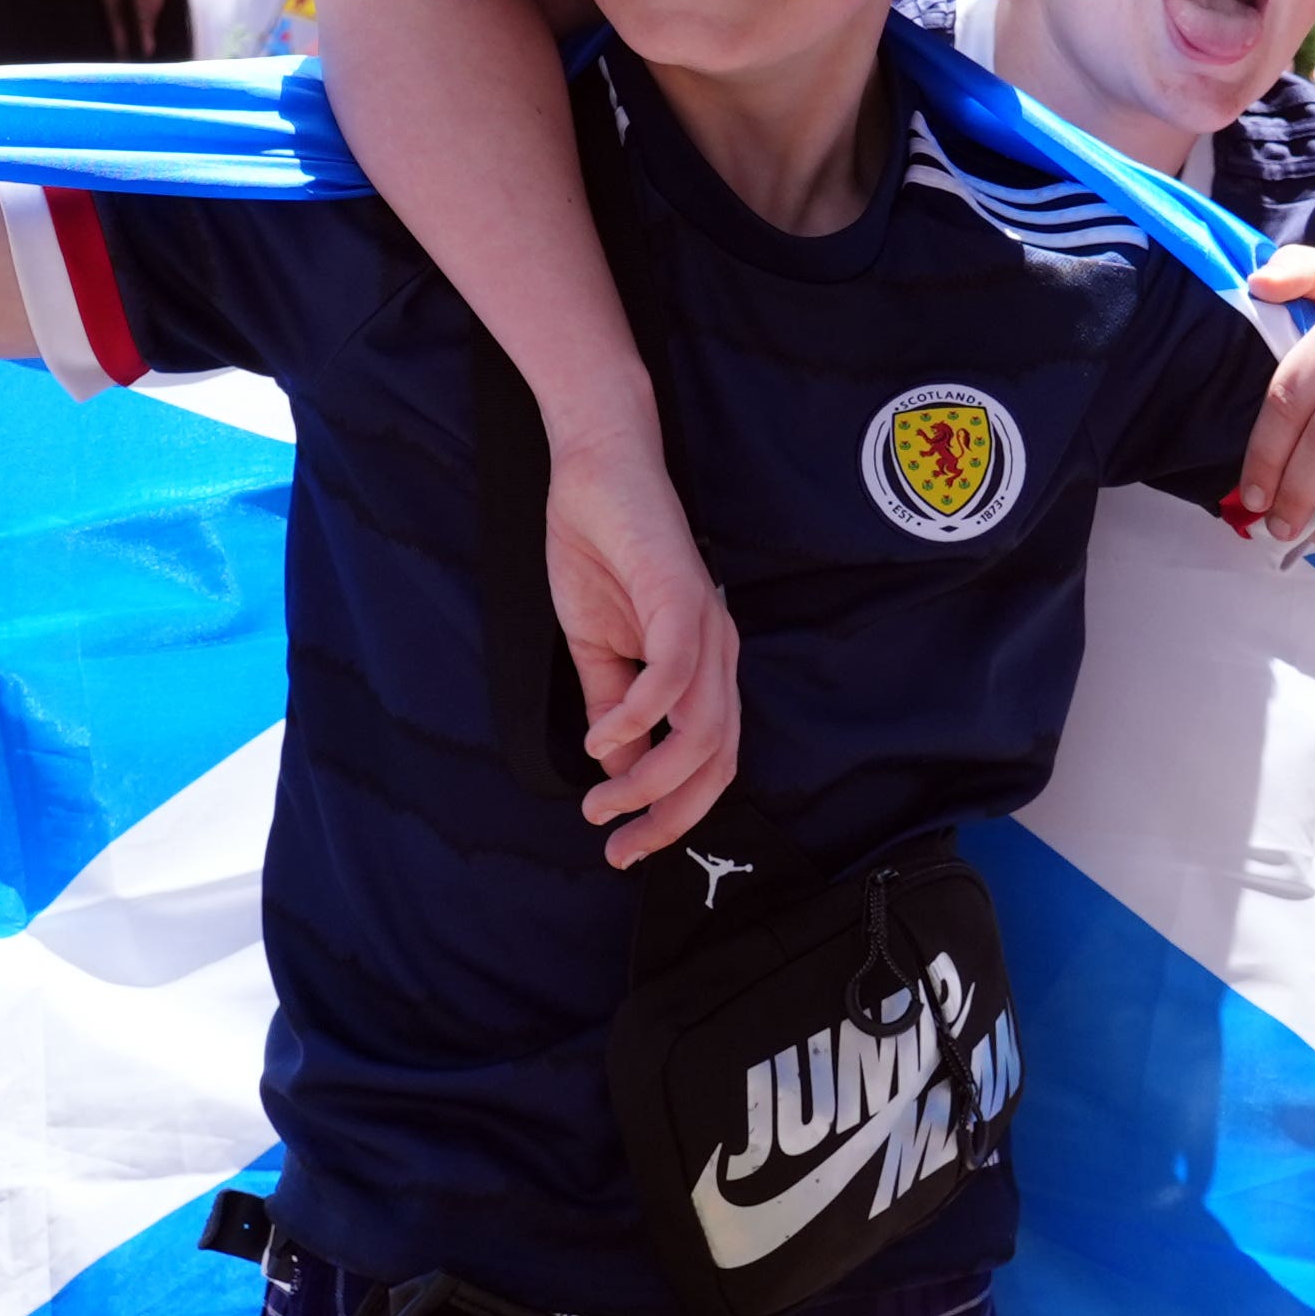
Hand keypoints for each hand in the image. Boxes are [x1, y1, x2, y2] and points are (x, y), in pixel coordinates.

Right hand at [539, 410, 739, 866]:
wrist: (596, 466)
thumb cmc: (599, 549)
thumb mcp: (597, 649)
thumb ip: (612, 708)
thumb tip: (616, 772)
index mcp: (704, 668)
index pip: (710, 764)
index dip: (673, 816)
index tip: (624, 850)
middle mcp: (718, 654)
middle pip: (717, 762)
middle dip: (669, 818)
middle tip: (618, 848)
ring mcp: (706, 626)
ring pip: (702, 730)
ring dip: (650, 781)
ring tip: (602, 803)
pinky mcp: (681, 596)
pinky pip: (675, 674)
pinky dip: (640, 718)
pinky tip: (602, 738)